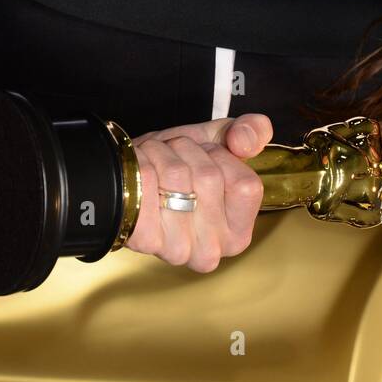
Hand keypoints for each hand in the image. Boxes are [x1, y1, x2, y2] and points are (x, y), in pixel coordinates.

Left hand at [123, 114, 272, 272]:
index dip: (222, 157)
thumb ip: (253, 131)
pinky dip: (141, 161)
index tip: (206, 157)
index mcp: (238, 235)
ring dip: (161, 152)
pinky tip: (138, 172)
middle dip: (187, 150)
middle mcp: (211, 250)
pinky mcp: (144, 239)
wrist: (129, 182)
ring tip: (156, 160)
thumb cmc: (178, 168)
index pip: (246, 185)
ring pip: (176, 175)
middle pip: (209, 177)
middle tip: (175, 156)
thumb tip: (244, 143)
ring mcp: (177, 249)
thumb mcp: (221, 143)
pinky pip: (147, 180)